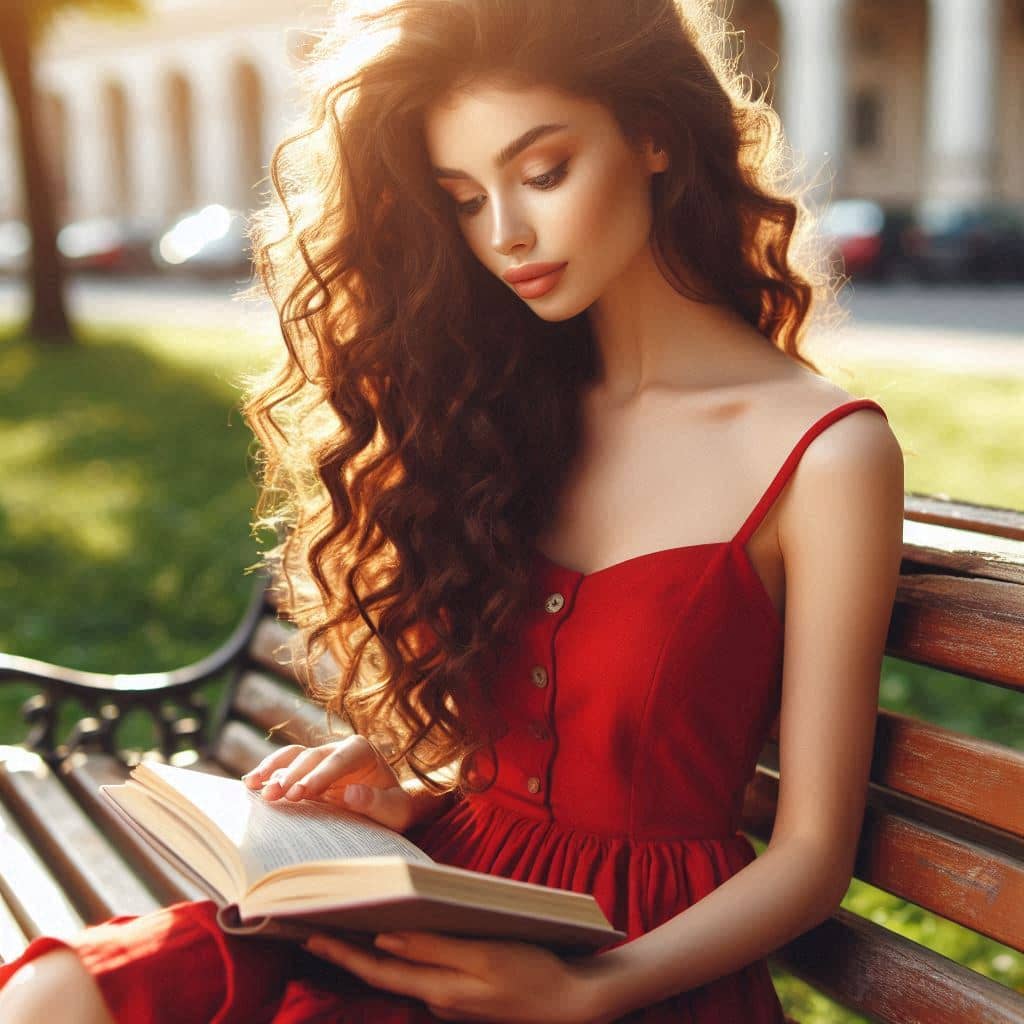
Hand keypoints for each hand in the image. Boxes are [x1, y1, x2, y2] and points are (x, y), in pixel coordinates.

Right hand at [242, 734, 416, 831]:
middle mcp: (338, 749)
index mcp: (362, 751)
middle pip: (312, 757)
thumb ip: (376, 802)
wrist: (386, 807)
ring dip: (273, 770)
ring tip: (254, 786)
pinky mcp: (305, 773)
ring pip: (293, 756)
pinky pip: (283, 767)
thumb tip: (352, 792)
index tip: (302, 792)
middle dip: (292, 775)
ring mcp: (320, 760)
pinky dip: (267, 773)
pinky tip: (250, 784)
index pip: (339, 759)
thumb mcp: (394, 810)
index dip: (319, 775)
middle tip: (276, 796)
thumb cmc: (393, 808)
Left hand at [301, 930, 613, 1022]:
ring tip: (343, 925)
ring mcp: (450, 999)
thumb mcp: (485, 956)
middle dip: (344, 951)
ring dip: (368, 952)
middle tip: (310, 927)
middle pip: (380, 973)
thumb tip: (386, 938)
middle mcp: (437, 998)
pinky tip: (394, 936)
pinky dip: (400, 955)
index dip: (342, 953)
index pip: (377, 970)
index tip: (310, 934)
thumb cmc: (534, 971)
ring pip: (400, 973)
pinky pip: (422, 972)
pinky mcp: (464, 994)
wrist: (572, 1004)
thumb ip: (434, 949)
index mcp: (439, 989)